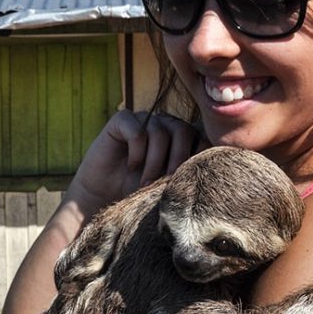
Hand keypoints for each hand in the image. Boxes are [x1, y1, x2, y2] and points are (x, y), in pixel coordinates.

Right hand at [66, 111, 196, 217]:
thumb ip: (186, 171)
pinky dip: (137, 151)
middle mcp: (165, 124)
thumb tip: (209, 171)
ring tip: (145, 183)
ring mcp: (145, 119)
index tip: (186, 180)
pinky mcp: (123, 119)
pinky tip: (131, 165)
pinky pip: (138, 130)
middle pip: (183, 130)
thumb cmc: (139, 189)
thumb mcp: (168, 183)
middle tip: (164, 183)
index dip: (196, 157)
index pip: (200, 137)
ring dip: (154, 162)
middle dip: (176, 160)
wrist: (103, 194)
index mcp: (182, 137)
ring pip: (161, 132)